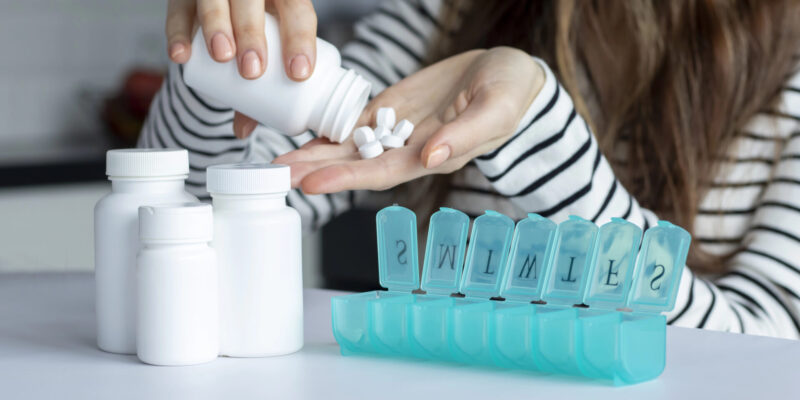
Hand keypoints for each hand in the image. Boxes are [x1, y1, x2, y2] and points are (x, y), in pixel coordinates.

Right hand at [165, 0, 316, 136]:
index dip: (300, 39)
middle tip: (252, 71)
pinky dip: (178, 32)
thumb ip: (258, 89)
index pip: (297, 9)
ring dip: (217, 25)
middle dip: (252, 34)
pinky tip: (181, 56)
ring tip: (222, 57)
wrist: (225, 12)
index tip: (298, 73)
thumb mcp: (264, 55)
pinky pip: (177, 10)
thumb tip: (244, 131)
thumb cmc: (255, 37)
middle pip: (252, 0)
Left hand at [273, 47, 545, 193]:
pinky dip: (328, 132)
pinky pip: (354, 124)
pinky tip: (302, 138)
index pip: (381, 173)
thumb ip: (465, 134)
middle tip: (274, 175)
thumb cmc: (510, 95)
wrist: (508, 74)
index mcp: (432, 157)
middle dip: (315, 171)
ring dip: (313, 155)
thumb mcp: (496, 111)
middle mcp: (408, 150)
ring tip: (277, 162)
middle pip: (355, 165)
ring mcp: (396, 131)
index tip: (311, 183)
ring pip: (348, 147)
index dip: (346, 178)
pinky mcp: (391, 110)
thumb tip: (430, 154)